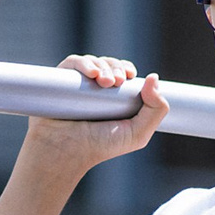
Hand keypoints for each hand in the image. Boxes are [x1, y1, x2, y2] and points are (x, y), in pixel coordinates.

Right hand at [23, 55, 168, 173]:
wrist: (66, 152)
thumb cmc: (100, 147)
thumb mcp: (137, 134)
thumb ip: (156, 110)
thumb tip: (153, 76)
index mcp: (112, 97)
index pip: (121, 71)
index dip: (125, 67)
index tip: (129, 75)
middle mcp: (94, 88)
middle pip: (108, 63)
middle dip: (115, 68)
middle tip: (116, 82)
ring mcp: (76, 84)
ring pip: (92, 61)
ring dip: (102, 66)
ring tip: (104, 82)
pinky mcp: (59, 81)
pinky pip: (71, 63)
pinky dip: (83, 64)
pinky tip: (91, 74)